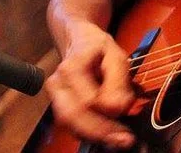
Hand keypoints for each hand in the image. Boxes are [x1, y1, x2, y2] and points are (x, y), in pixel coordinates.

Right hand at [44, 21, 137, 149]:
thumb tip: (117, 108)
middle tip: (123, 140)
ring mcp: (54, 96)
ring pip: (69, 124)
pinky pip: (71, 125)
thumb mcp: (115, 55)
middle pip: (73, 116)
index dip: (107, 113)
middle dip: (99, 132)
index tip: (125, 117)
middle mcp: (57, 83)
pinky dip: (89, 133)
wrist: (78, 40)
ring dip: (94, 135)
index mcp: (71, 67)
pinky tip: (107, 134)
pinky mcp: (58, 106)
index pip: (87, 100)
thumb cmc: (97, 47)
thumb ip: (118, 80)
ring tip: (118, 140)